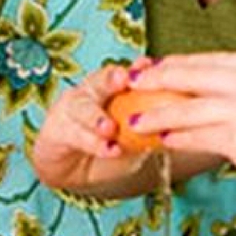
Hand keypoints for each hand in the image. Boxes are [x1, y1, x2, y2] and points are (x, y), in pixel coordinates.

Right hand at [30, 62, 148, 193]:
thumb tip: (179, 125)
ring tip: (110, 128)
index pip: (123, 74)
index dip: (135, 69)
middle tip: (125, 80)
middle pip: (98, 80)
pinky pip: (74, 134)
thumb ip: (149, 129)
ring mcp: (70, 110)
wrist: (74, 170)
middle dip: (111, 79)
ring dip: (97, 117)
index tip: (149, 65)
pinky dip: (92, 143)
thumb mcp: (133, 137)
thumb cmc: (108, 146)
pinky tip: (108, 150)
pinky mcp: (55, 130)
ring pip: (82, 107)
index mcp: (109, 89)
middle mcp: (88, 93)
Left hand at [117, 55, 235, 216]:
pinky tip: (164, 140)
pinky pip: (197, 134)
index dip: (177, 64)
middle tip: (131, 84)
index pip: (211, 60)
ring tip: (136, 120)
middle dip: (156, 78)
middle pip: (192, 72)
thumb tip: (220, 110)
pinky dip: (175, 137)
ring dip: (156, 112)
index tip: (155, 68)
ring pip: (188, 104)